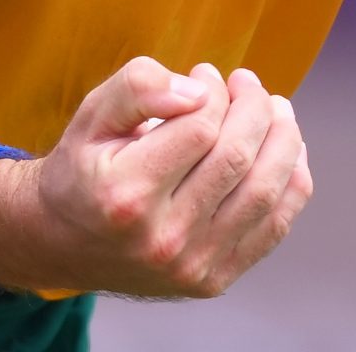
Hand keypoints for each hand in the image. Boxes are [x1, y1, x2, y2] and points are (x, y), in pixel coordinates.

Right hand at [0, 56, 312, 297]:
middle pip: (238, 157)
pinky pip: (274, 227)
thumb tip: (196, 89)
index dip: (214, 91)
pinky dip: (292, 182)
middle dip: (254, 107)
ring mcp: (192, 266)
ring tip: (274, 108)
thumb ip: (138, 87)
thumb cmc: (84, 168)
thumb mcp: (91, 115)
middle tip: (245, 83)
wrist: (63, 242)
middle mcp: (162, 238)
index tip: (206, 75)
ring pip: (266, 192)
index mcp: (126, 194)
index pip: (200, 128)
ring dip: (283, 139)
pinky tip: (287, 149)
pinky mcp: (214, 281)